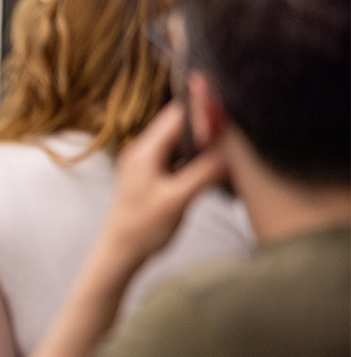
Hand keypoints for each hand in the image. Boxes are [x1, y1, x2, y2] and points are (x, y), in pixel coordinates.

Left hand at [99, 103, 229, 266]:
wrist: (121, 251)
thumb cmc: (142, 227)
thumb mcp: (176, 200)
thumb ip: (203, 174)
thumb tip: (230, 154)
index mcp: (145, 151)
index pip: (176, 116)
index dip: (202, 107)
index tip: (228, 104)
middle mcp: (144, 151)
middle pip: (179, 124)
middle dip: (207, 120)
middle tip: (236, 121)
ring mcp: (149, 163)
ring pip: (181, 140)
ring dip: (204, 138)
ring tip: (231, 137)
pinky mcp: (155, 176)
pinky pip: (180, 156)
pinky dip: (198, 154)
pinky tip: (216, 159)